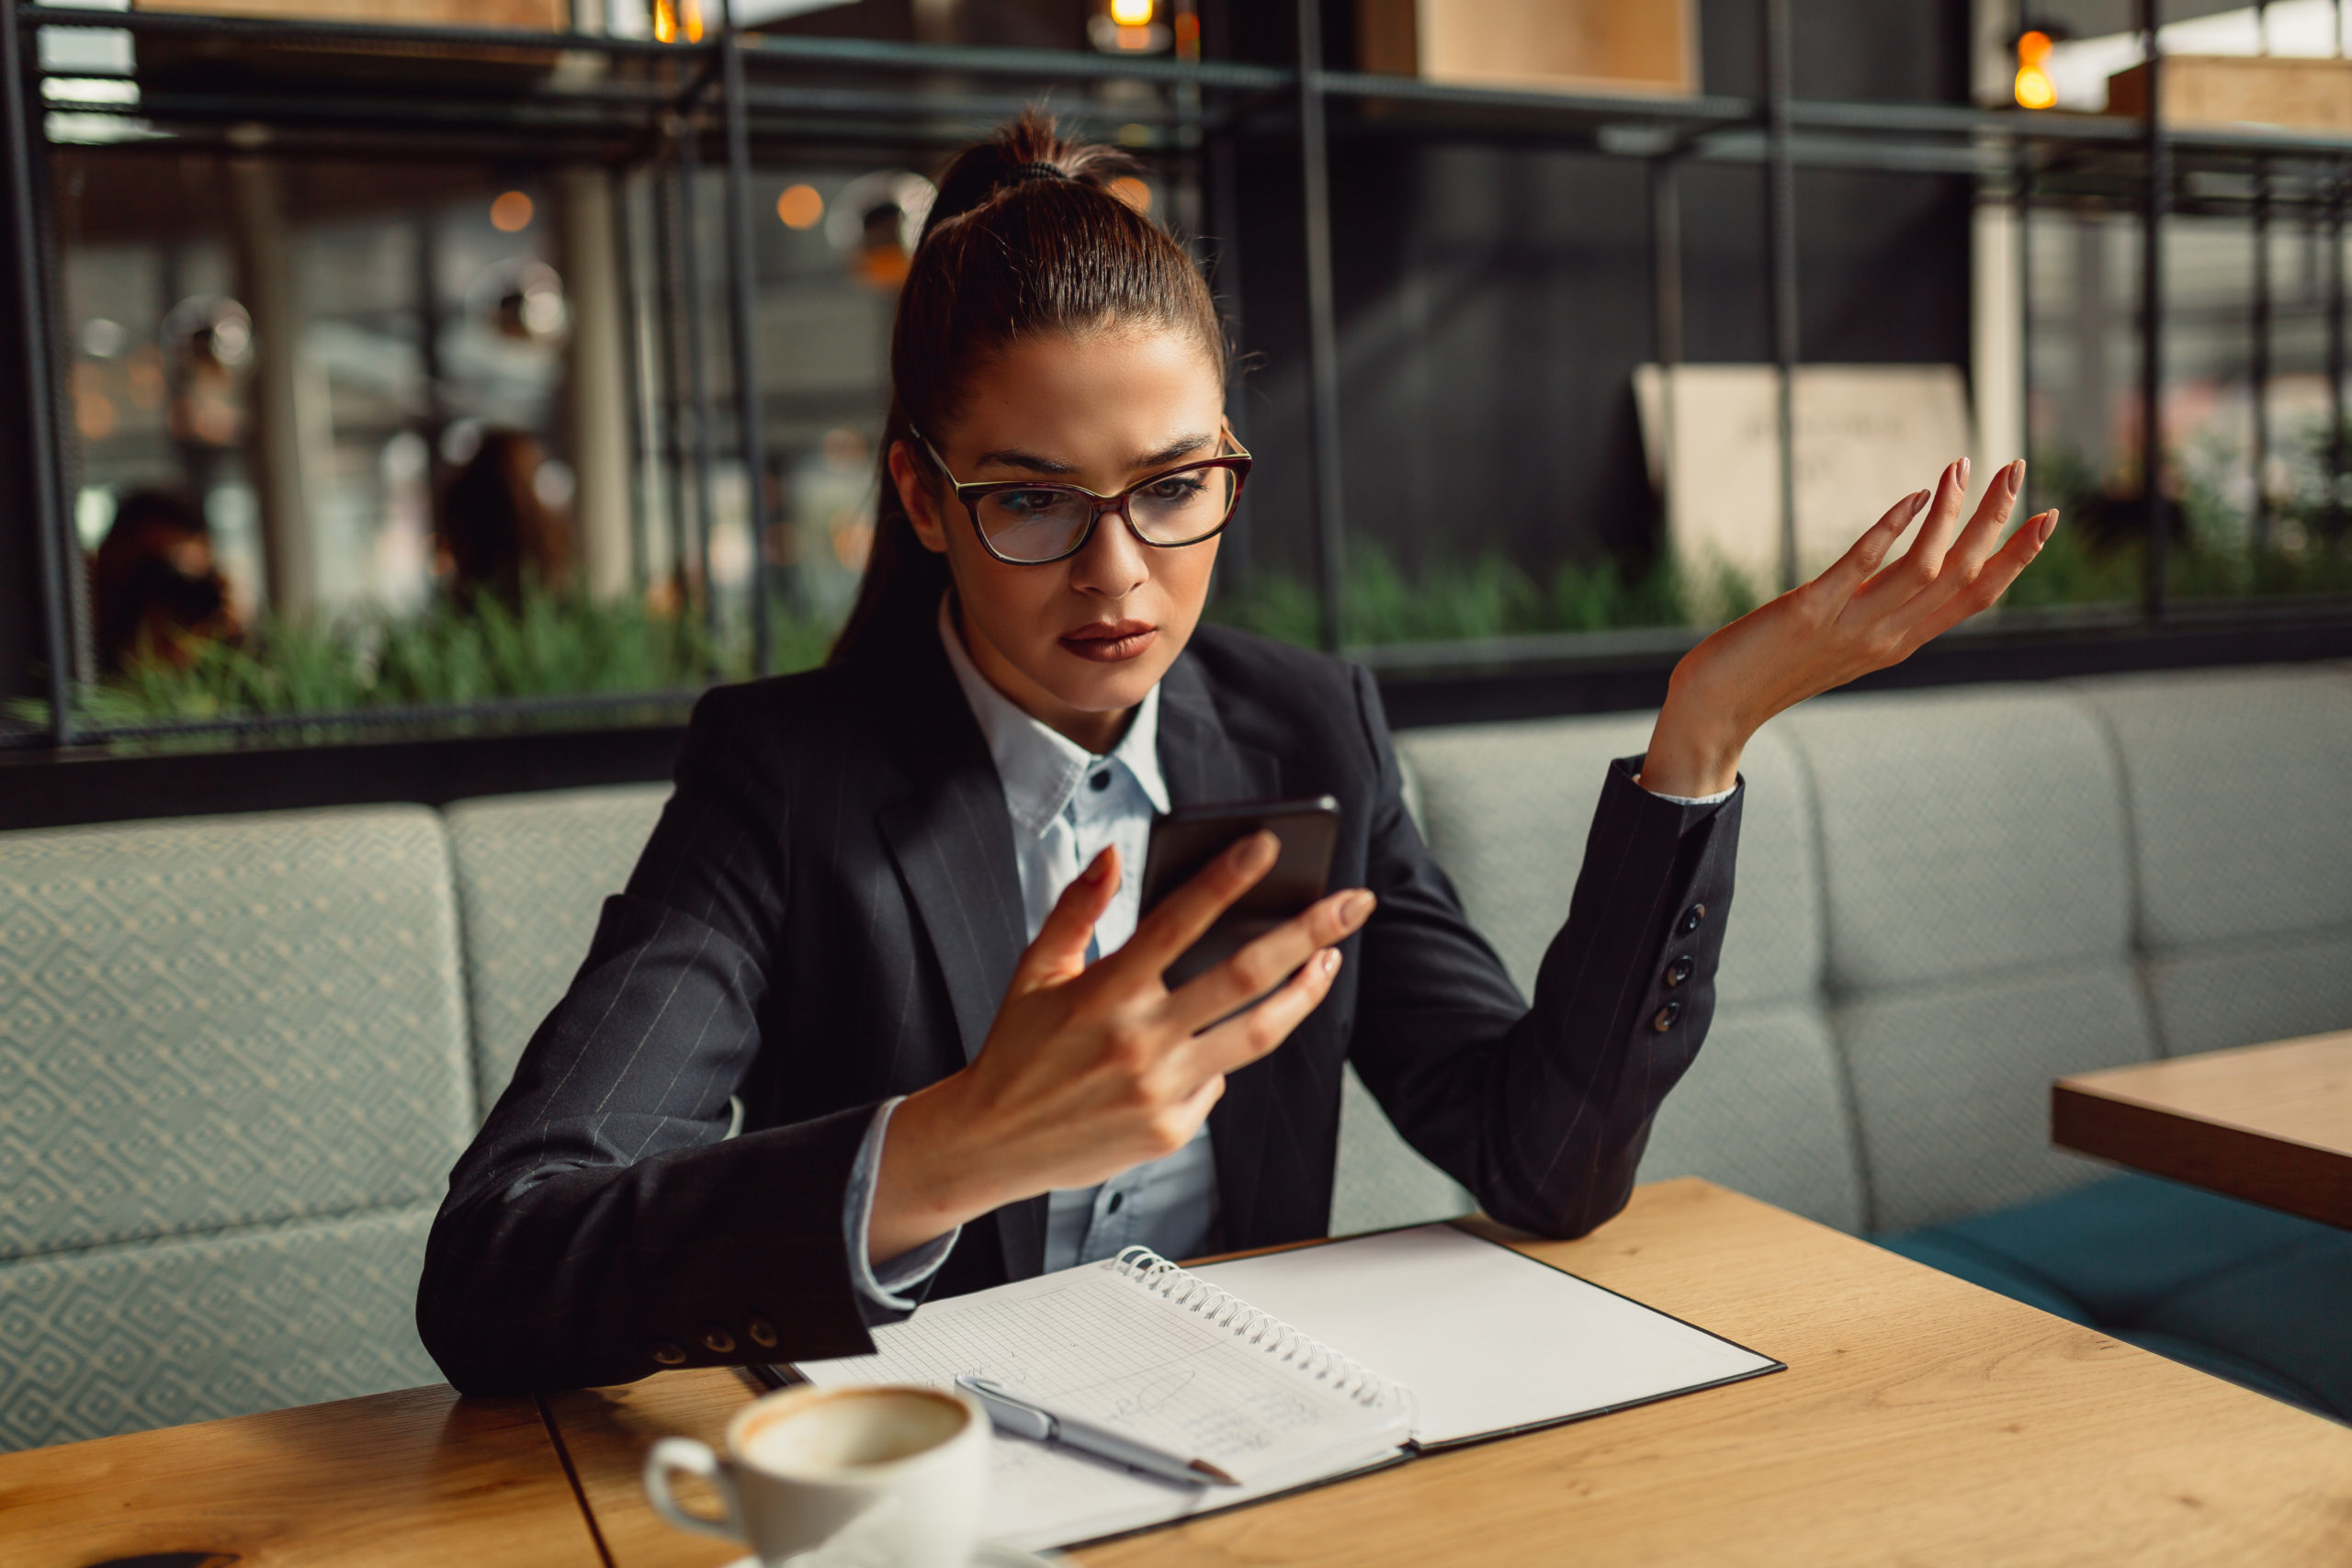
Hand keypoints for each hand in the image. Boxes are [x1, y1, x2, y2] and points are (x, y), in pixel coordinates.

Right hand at [868, 835, 1375, 1263]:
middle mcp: (1138, 1041)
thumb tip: (1113, 856)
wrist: (990, 1144)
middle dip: (1308, 932)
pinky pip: (1218, 1081)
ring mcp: (1160, 1090)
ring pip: (1257, 1035)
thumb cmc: (1016, 1050)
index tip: (1267, 845)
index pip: (1177, 922)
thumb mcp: (1034, 971)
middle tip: (1353, 902)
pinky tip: (1222, 1038)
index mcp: (1103, 992)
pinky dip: (1227, 1054)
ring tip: (1330, 960)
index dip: (1226, 878)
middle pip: (1244, 977)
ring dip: (1305, 993)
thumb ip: (1076, 910)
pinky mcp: (1171, 1130)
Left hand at [1639, 456, 2057, 798]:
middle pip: (1962, 576)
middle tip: (2018, 467)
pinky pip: (1861, 564)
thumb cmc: (1770, 671)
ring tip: (1963, 465)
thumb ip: (1872, 613)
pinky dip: (1892, 527)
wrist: (1716, 709)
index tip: (2047, 517)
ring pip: (1924, 568)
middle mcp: (1885, 637)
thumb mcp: (1838, 642)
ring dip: (1950, 513)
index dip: (2015, 557)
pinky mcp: (1809, 612)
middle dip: (1996, 520)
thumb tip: (1896, 573)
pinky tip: (1914, 494)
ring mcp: (1850, 626)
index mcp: (1897, 643)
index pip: (1974, 598)